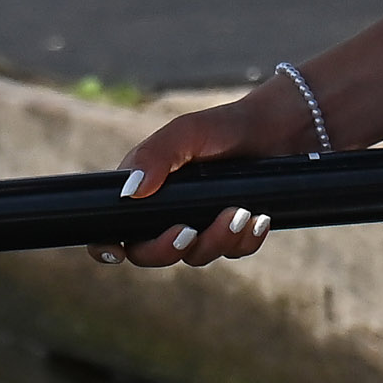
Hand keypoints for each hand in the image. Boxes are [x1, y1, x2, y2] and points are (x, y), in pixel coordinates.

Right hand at [86, 73, 316, 268]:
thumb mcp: (186, 133)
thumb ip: (155, 156)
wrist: (277, 130)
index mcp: (144, 189)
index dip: (105, 246)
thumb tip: (130, 192)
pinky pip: (233, 252)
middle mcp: (165, 212)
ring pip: (196, 256)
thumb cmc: (223, 126)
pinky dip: (245, 239)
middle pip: (149, 253)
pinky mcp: (231, 233)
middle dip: (168, 249)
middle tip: (188, 231)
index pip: (112, 227)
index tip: (115, 253)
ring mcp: (199, 225)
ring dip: (217, 240)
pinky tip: (259, 218)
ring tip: (240, 212)